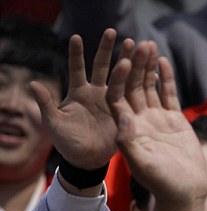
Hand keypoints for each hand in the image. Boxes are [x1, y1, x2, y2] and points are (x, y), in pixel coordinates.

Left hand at [30, 29, 133, 169]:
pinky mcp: (125, 113)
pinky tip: (152, 72)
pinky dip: (142, 84)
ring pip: (120, 77)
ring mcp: (112, 101)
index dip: (76, 54)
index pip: (77, 68)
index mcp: (79, 92)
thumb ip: (45, 103)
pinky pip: (134, 96)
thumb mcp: (53, 123)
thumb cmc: (66, 142)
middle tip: (114, 33)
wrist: (87, 160)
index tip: (76, 37)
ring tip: (136, 45)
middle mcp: (97, 93)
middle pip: (102, 67)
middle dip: (107, 50)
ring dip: (128, 61)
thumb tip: (33, 83)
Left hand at [107, 41, 206, 210]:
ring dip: (148, 67)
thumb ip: (130, 141)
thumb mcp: (142, 163)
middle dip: (134, 65)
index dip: (120, 79)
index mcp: (127, 128)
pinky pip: (168, 95)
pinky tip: (163, 61)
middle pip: (133, 87)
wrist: (185, 192)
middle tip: (136, 44)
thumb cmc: (161, 182)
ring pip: (150, 87)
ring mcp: (157, 119)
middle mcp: (139, 120)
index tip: (124, 62)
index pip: (118, 97)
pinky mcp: (174, 121)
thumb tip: (121, 118)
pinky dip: (166, 78)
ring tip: (148, 45)